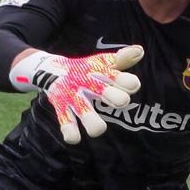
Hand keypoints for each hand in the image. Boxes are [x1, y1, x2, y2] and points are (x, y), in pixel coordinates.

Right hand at [13, 46, 142, 143]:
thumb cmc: (85, 70)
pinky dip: (70, 132)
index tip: (133, 85)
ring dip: (92, 122)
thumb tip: (140, 51)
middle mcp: (87, 83)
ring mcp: (73, 96)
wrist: (49, 69)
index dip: (127, 82)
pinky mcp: (60, 107)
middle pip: (103, 90)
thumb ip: (122, 59)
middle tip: (121, 102)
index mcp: (100, 72)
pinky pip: (65, 122)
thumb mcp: (103, 63)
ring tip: (98, 129)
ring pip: (84, 110)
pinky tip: (75, 138)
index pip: (117, 75)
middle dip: (115, 97)